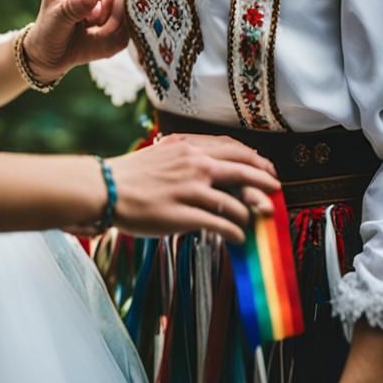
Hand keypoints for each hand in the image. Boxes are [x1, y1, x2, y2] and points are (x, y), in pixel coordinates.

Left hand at [23, 0, 127, 80]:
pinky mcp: (112, 27)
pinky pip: (124, 31)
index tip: (94, 6)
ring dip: (114, 26)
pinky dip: (116, 38)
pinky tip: (101, 42)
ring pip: (123, 13)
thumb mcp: (56, 19)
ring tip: (97, 35)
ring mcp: (104, 9)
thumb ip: (75, 7)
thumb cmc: (47, 33)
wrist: (48, 58)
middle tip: (97, 24)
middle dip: (110, 12)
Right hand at [107, 132, 280, 242]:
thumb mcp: (163, 153)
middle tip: (275, 191)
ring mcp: (189, 190)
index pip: (232, 147)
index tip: (265, 167)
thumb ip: (188, 155)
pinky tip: (239, 237)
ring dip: (250, 212)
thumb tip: (212, 164)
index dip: (254, 158)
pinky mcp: (183, 215)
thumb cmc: (132, 174)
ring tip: (255, 218)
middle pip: (242, 169)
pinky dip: (235, 231)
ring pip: (235, 201)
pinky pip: (220, 224)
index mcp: (188, 146)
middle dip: (264, 181)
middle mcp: (193, 164)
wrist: (106, 189)